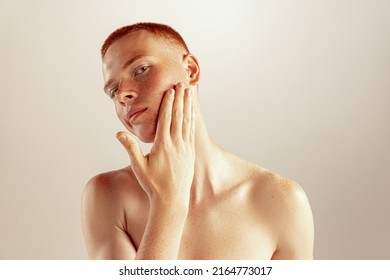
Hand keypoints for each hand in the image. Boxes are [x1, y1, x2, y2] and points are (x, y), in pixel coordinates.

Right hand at [116, 83, 194, 208]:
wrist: (172, 200)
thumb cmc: (153, 184)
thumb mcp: (138, 167)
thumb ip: (130, 148)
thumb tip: (118, 133)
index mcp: (163, 145)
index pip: (166, 118)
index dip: (168, 102)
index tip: (170, 89)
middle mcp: (176, 144)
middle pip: (178, 116)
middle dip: (179, 98)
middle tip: (181, 83)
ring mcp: (185, 148)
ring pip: (186, 121)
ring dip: (187, 105)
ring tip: (189, 92)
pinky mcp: (190, 153)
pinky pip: (191, 131)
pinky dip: (191, 119)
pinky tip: (191, 112)